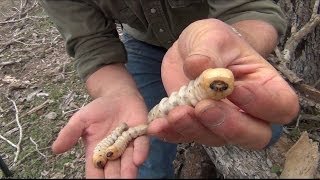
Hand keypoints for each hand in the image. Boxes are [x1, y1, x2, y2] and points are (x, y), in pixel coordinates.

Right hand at [52, 93, 148, 177]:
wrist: (117, 95)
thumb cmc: (99, 109)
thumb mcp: (81, 119)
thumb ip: (70, 133)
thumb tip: (55, 149)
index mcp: (97, 151)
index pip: (95, 170)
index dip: (96, 178)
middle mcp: (113, 152)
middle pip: (113, 170)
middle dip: (114, 178)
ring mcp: (128, 145)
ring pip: (128, 161)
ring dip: (128, 170)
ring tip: (127, 178)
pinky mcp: (140, 135)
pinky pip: (141, 145)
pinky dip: (140, 152)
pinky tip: (138, 159)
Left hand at [148, 19, 298, 148]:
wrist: (192, 50)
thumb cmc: (213, 41)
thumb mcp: (211, 36)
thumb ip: (209, 52)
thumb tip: (201, 68)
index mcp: (264, 86)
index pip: (279, 107)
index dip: (261, 104)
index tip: (234, 88)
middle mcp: (248, 111)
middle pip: (254, 136)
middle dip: (228, 126)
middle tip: (202, 107)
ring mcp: (222, 122)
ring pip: (217, 139)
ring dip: (194, 130)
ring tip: (174, 113)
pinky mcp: (197, 126)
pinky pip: (188, 137)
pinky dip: (172, 134)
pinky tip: (158, 125)